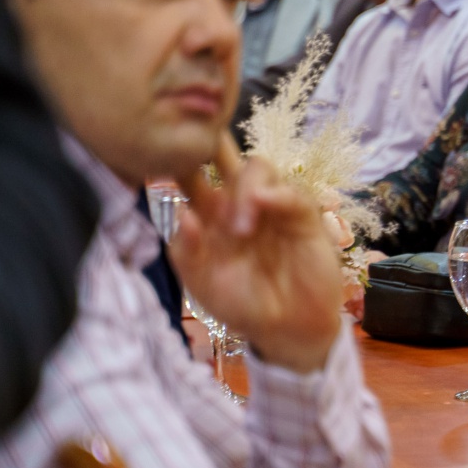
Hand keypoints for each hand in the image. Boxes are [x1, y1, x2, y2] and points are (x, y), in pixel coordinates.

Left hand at [170, 137, 342, 373]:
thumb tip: (183, 213)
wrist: (285, 328)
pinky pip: (292, 192)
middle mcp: (238, 202)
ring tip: (241, 228)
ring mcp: (272, 206)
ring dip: (245, 188)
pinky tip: (265, 204)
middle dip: (214, 141)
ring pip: (258, 167)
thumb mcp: (202, 283)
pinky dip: (277, 194)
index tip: (165, 152)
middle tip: (204, 138)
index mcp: (209, 215)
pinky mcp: (302, 215)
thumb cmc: (242, 304)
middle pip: (225, 156)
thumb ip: (185, 252)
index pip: (191, 176)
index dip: (179, 160)